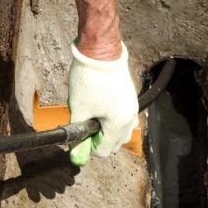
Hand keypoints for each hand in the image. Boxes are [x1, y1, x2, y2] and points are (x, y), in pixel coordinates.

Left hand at [67, 41, 138, 165]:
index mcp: (119, 124)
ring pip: (121, 132)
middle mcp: (130, 118)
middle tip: (84, 126)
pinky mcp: (130, 99)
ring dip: (106, 131)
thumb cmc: (89, 80)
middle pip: (115, 144)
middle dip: (98, 140)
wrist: (100, 52)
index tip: (78, 135)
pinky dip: (112, 120)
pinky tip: (99, 109)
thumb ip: (78, 135)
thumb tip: (75, 155)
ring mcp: (132, 108)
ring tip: (91, 117)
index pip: (104, 151)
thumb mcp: (79, 110)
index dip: (88, 147)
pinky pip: (124, 118)